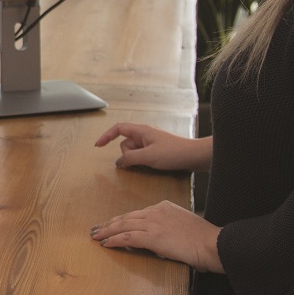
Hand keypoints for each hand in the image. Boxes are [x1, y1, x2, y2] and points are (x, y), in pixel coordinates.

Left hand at [92, 200, 223, 272]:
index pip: (137, 214)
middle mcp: (156, 212)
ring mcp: (154, 223)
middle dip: (109, 224)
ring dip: (107, 231)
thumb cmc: (203, 239)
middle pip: (126, 217)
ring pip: (123, 225)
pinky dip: (114, 240)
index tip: (112, 224)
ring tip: (96, 236)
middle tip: (96, 228)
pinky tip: (106, 243)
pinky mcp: (153, 237)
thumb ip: (168, 228)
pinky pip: (127, 237)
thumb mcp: (183, 226)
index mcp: (164, 207)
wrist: (212, 243)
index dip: (122, 220)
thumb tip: (156, 238)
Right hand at [94, 123, 211, 172]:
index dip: (106, 136)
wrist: (195, 156)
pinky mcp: (157, 150)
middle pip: (125, 143)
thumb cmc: (174, 152)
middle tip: (141, 161)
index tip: (98, 146)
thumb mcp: (148, 157)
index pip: (118, 129)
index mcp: (141, 130)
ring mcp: (151, 142)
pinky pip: (143, 155)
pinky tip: (153, 165)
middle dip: (128, 155)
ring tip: (151, 163)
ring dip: (137, 159)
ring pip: (134, 151)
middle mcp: (145, 134)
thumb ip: (130, 159)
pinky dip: (143, 161)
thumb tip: (118, 163)